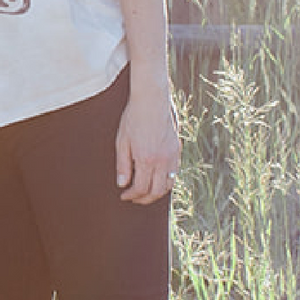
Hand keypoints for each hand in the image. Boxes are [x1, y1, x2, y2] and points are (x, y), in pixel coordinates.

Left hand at [115, 87, 180, 203]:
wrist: (152, 100)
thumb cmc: (133, 119)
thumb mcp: (122, 142)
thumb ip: (122, 165)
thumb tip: (122, 184)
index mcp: (146, 159)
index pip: (141, 188)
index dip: (131, 195)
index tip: (124, 196)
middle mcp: (162, 160)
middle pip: (156, 191)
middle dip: (144, 199)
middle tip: (133, 198)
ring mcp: (172, 156)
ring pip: (168, 185)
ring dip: (156, 192)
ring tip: (145, 192)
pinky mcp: (177, 150)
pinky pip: (174, 173)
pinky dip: (165, 181)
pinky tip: (156, 179)